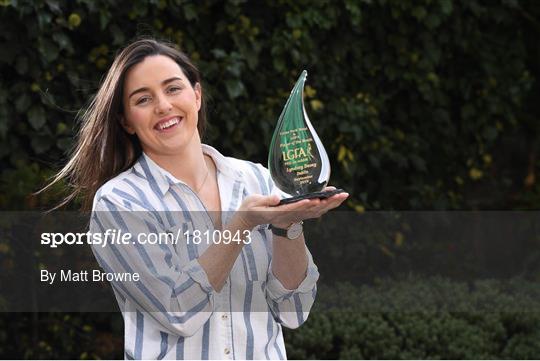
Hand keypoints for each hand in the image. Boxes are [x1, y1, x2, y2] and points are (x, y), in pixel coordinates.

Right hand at [234, 186, 348, 228]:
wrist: (249, 218)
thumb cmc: (250, 208)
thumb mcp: (254, 202)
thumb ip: (266, 200)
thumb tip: (277, 198)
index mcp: (277, 213)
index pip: (293, 209)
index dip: (304, 205)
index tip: (314, 200)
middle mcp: (288, 216)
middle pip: (310, 210)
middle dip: (326, 203)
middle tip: (340, 195)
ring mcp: (292, 216)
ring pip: (314, 211)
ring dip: (329, 204)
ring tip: (342, 195)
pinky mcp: (295, 214)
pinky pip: (312, 211)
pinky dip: (324, 205)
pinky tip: (333, 200)